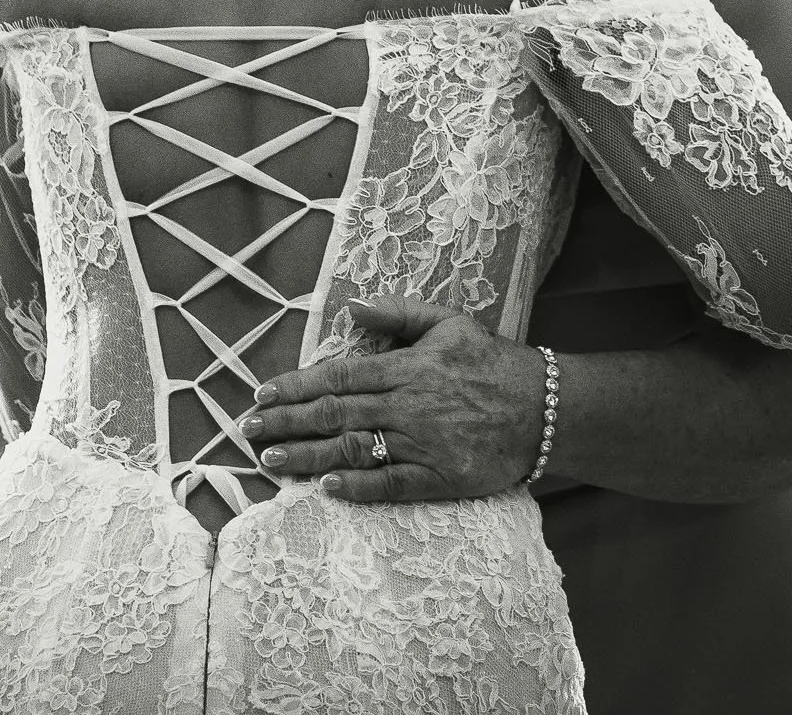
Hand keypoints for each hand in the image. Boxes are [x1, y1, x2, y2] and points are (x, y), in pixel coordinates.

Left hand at [240, 298, 549, 503]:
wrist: (542, 408)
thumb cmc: (490, 360)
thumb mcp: (447, 321)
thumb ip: (397, 313)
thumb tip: (351, 303)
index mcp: (406, 367)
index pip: (338, 378)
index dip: (296, 386)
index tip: (262, 395)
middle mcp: (408, 406)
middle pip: (335, 415)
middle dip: (287, 424)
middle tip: (249, 431)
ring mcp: (422, 444)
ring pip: (354, 450)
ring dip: (307, 457)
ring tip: (271, 461)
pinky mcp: (440, 478)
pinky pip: (391, 485)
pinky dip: (356, 487)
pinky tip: (324, 489)